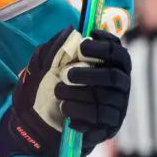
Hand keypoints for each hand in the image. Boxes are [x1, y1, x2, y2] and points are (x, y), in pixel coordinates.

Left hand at [0, 27, 131, 156]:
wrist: (38, 126)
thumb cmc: (46, 89)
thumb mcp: (44, 67)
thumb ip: (56, 49)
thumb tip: (70, 30)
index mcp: (108, 66)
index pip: (117, 52)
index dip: (104, 46)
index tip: (83, 43)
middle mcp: (119, 86)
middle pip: (113, 77)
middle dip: (89, 74)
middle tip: (66, 74)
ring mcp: (116, 107)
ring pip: (104, 99)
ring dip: (78, 95)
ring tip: (58, 93)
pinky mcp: (109, 126)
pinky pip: (99, 120)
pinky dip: (80, 114)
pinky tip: (66, 113)